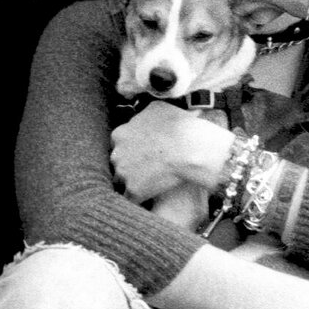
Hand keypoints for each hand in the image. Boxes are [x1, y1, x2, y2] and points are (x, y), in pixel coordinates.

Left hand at [110, 100, 232, 201]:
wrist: (192, 148)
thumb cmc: (180, 126)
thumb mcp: (159, 108)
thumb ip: (144, 114)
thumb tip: (143, 116)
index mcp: (119, 134)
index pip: (118, 145)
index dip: (131, 151)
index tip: (142, 154)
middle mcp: (116, 154)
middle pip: (118, 164)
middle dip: (129, 166)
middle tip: (147, 169)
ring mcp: (123, 174)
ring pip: (121, 182)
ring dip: (132, 183)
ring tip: (148, 185)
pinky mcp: (133, 191)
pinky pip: (130, 199)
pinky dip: (139, 199)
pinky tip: (149, 197)